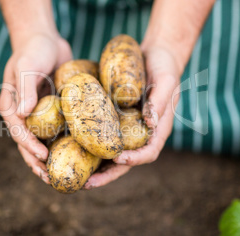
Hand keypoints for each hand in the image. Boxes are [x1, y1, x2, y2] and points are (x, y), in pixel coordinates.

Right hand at [0, 33, 71, 183]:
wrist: (44, 38)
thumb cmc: (33, 50)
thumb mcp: (27, 67)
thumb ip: (24, 90)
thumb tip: (23, 115)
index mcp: (11, 105)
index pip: (17, 131)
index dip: (29, 146)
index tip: (43, 157)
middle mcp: (23, 112)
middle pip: (27, 142)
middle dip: (37, 162)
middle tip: (50, 178)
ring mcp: (38, 113)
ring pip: (42, 140)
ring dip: (49, 157)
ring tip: (61, 175)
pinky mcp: (52, 109)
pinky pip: (56, 129)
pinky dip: (62, 142)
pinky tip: (75, 153)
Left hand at [84, 45, 181, 188]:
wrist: (155, 55)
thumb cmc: (165, 68)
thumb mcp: (167, 81)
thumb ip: (160, 101)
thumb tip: (149, 122)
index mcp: (157, 129)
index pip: (148, 153)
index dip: (133, 160)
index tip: (118, 161)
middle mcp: (141, 132)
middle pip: (125, 161)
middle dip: (108, 174)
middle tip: (87, 183)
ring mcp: (127, 127)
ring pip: (111, 152)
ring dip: (95, 165)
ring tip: (75, 173)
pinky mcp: (115, 118)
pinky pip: (102, 134)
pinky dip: (90, 143)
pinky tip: (71, 145)